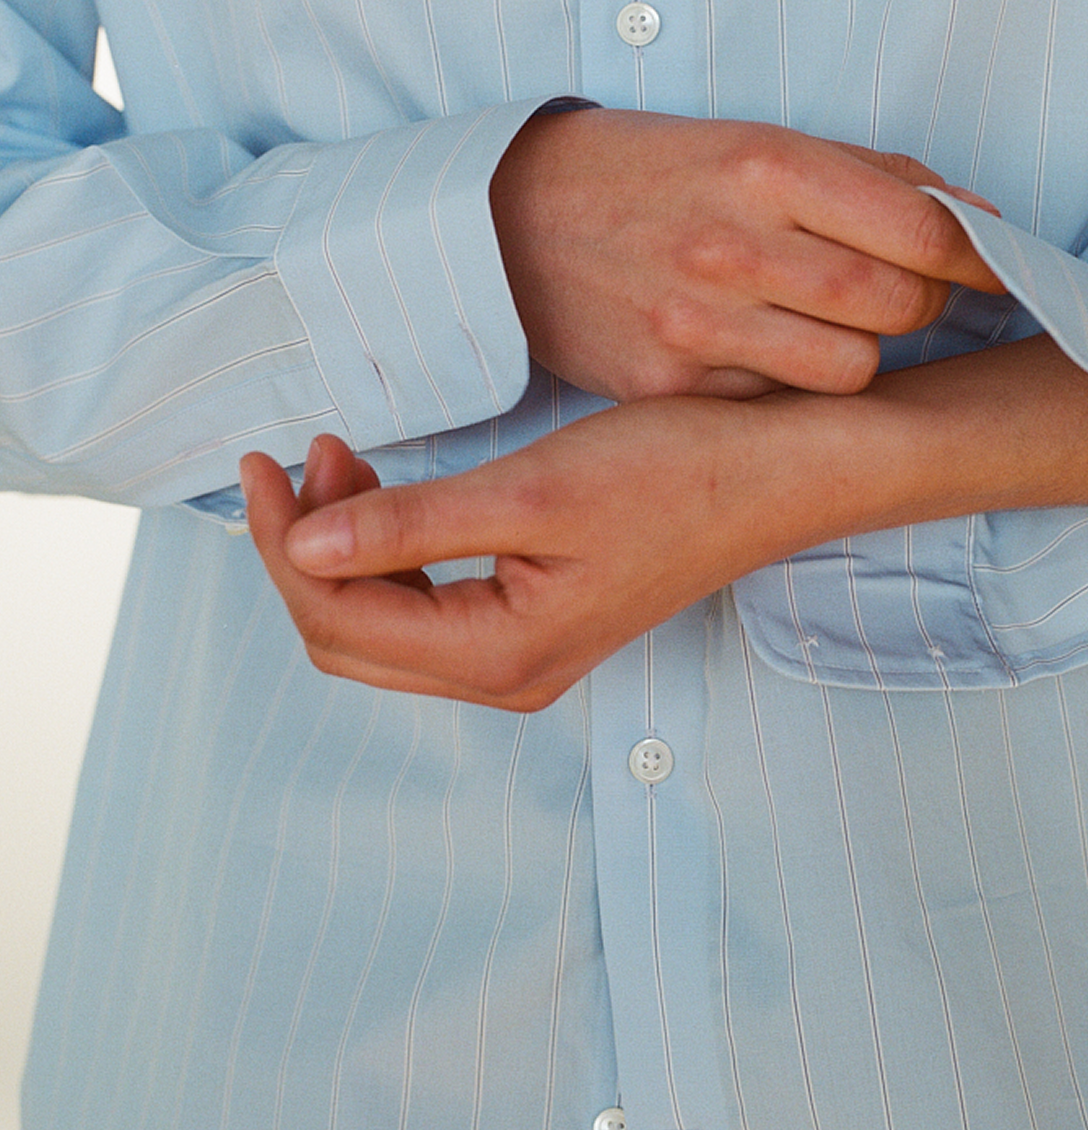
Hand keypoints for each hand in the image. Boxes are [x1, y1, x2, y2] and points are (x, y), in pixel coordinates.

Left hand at [242, 342, 1087, 709]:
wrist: (781, 471)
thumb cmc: (677, 474)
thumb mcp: (533, 492)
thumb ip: (412, 526)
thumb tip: (300, 550)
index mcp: (499, 655)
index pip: (340, 619)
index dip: (281, 544)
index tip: (265, 460)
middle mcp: (505, 674)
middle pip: (350, 636)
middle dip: (302, 550)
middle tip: (300, 455)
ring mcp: (523, 651)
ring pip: (384, 622)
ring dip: (345, 547)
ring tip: (343, 458)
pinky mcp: (539, 617)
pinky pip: (429, 603)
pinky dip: (391, 549)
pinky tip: (391, 488)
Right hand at [490, 108, 1003, 400]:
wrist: (510, 220)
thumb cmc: (648, 174)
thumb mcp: (750, 142)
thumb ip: (868, 178)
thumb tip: (976, 219)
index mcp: (765, 166)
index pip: (922, 229)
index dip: (980, 258)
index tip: (1000, 270)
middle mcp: (732, 246)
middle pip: (898, 306)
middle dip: (921, 305)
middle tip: (900, 294)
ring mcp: (695, 324)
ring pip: (849, 372)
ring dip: (858, 355)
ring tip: (825, 326)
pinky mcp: (665, 385)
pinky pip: (775, 404)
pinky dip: (785, 385)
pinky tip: (758, 351)